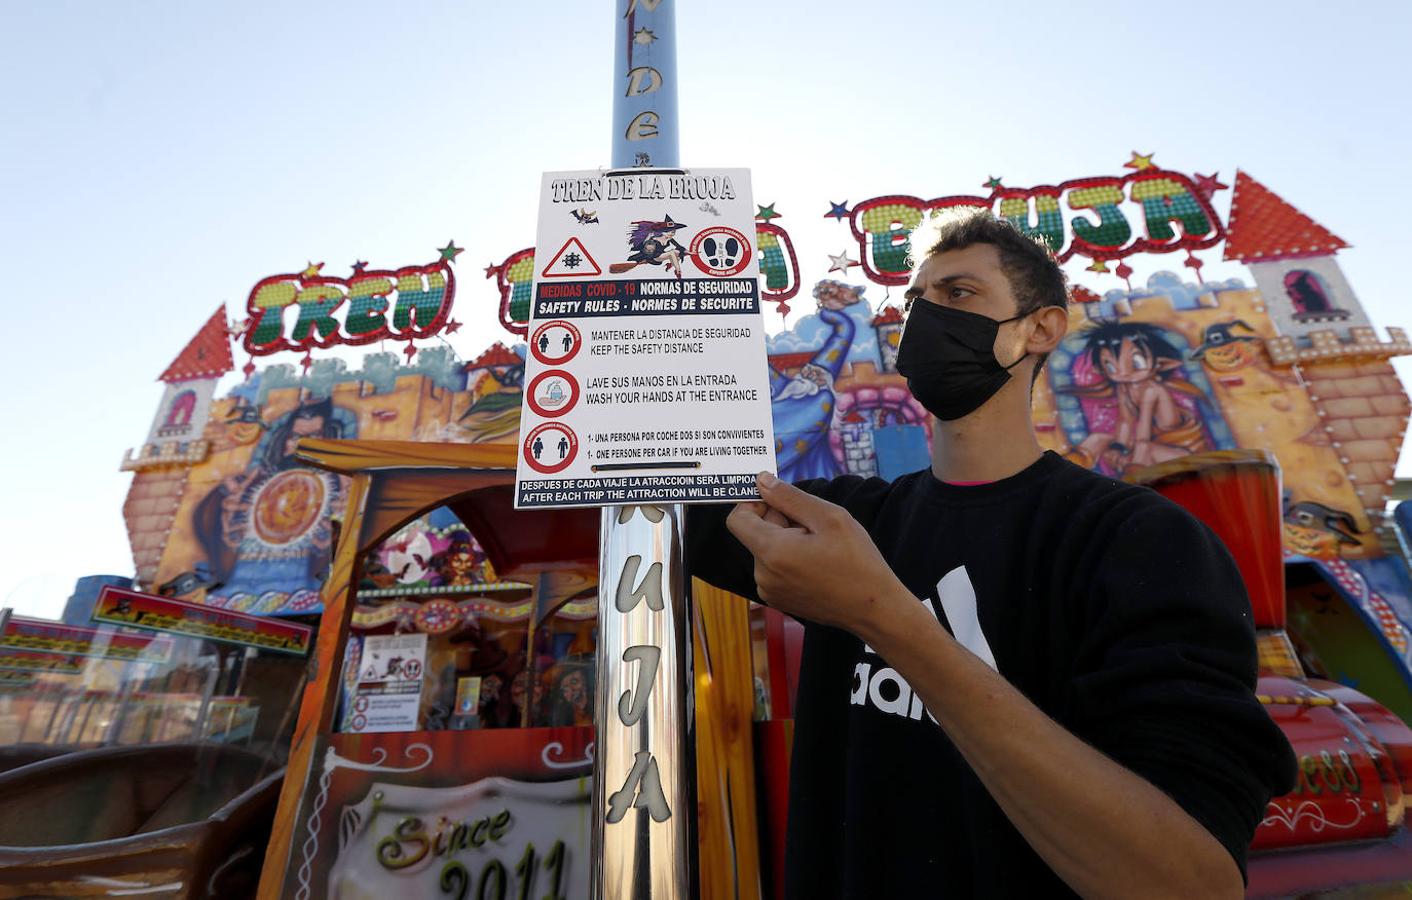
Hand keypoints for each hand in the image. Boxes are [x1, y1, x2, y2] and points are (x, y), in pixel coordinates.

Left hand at [725, 472, 907, 635]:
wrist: (873, 609)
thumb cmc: (856, 561)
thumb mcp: (828, 518)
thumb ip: (789, 497)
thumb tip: (761, 481)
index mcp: (771, 552)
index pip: (737, 519)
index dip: (755, 504)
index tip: (781, 502)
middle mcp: (763, 575)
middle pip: (755, 533)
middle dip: (780, 522)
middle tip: (815, 528)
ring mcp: (769, 592)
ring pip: (766, 551)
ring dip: (787, 541)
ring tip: (820, 549)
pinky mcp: (779, 601)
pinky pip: (774, 569)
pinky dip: (789, 560)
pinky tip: (817, 564)